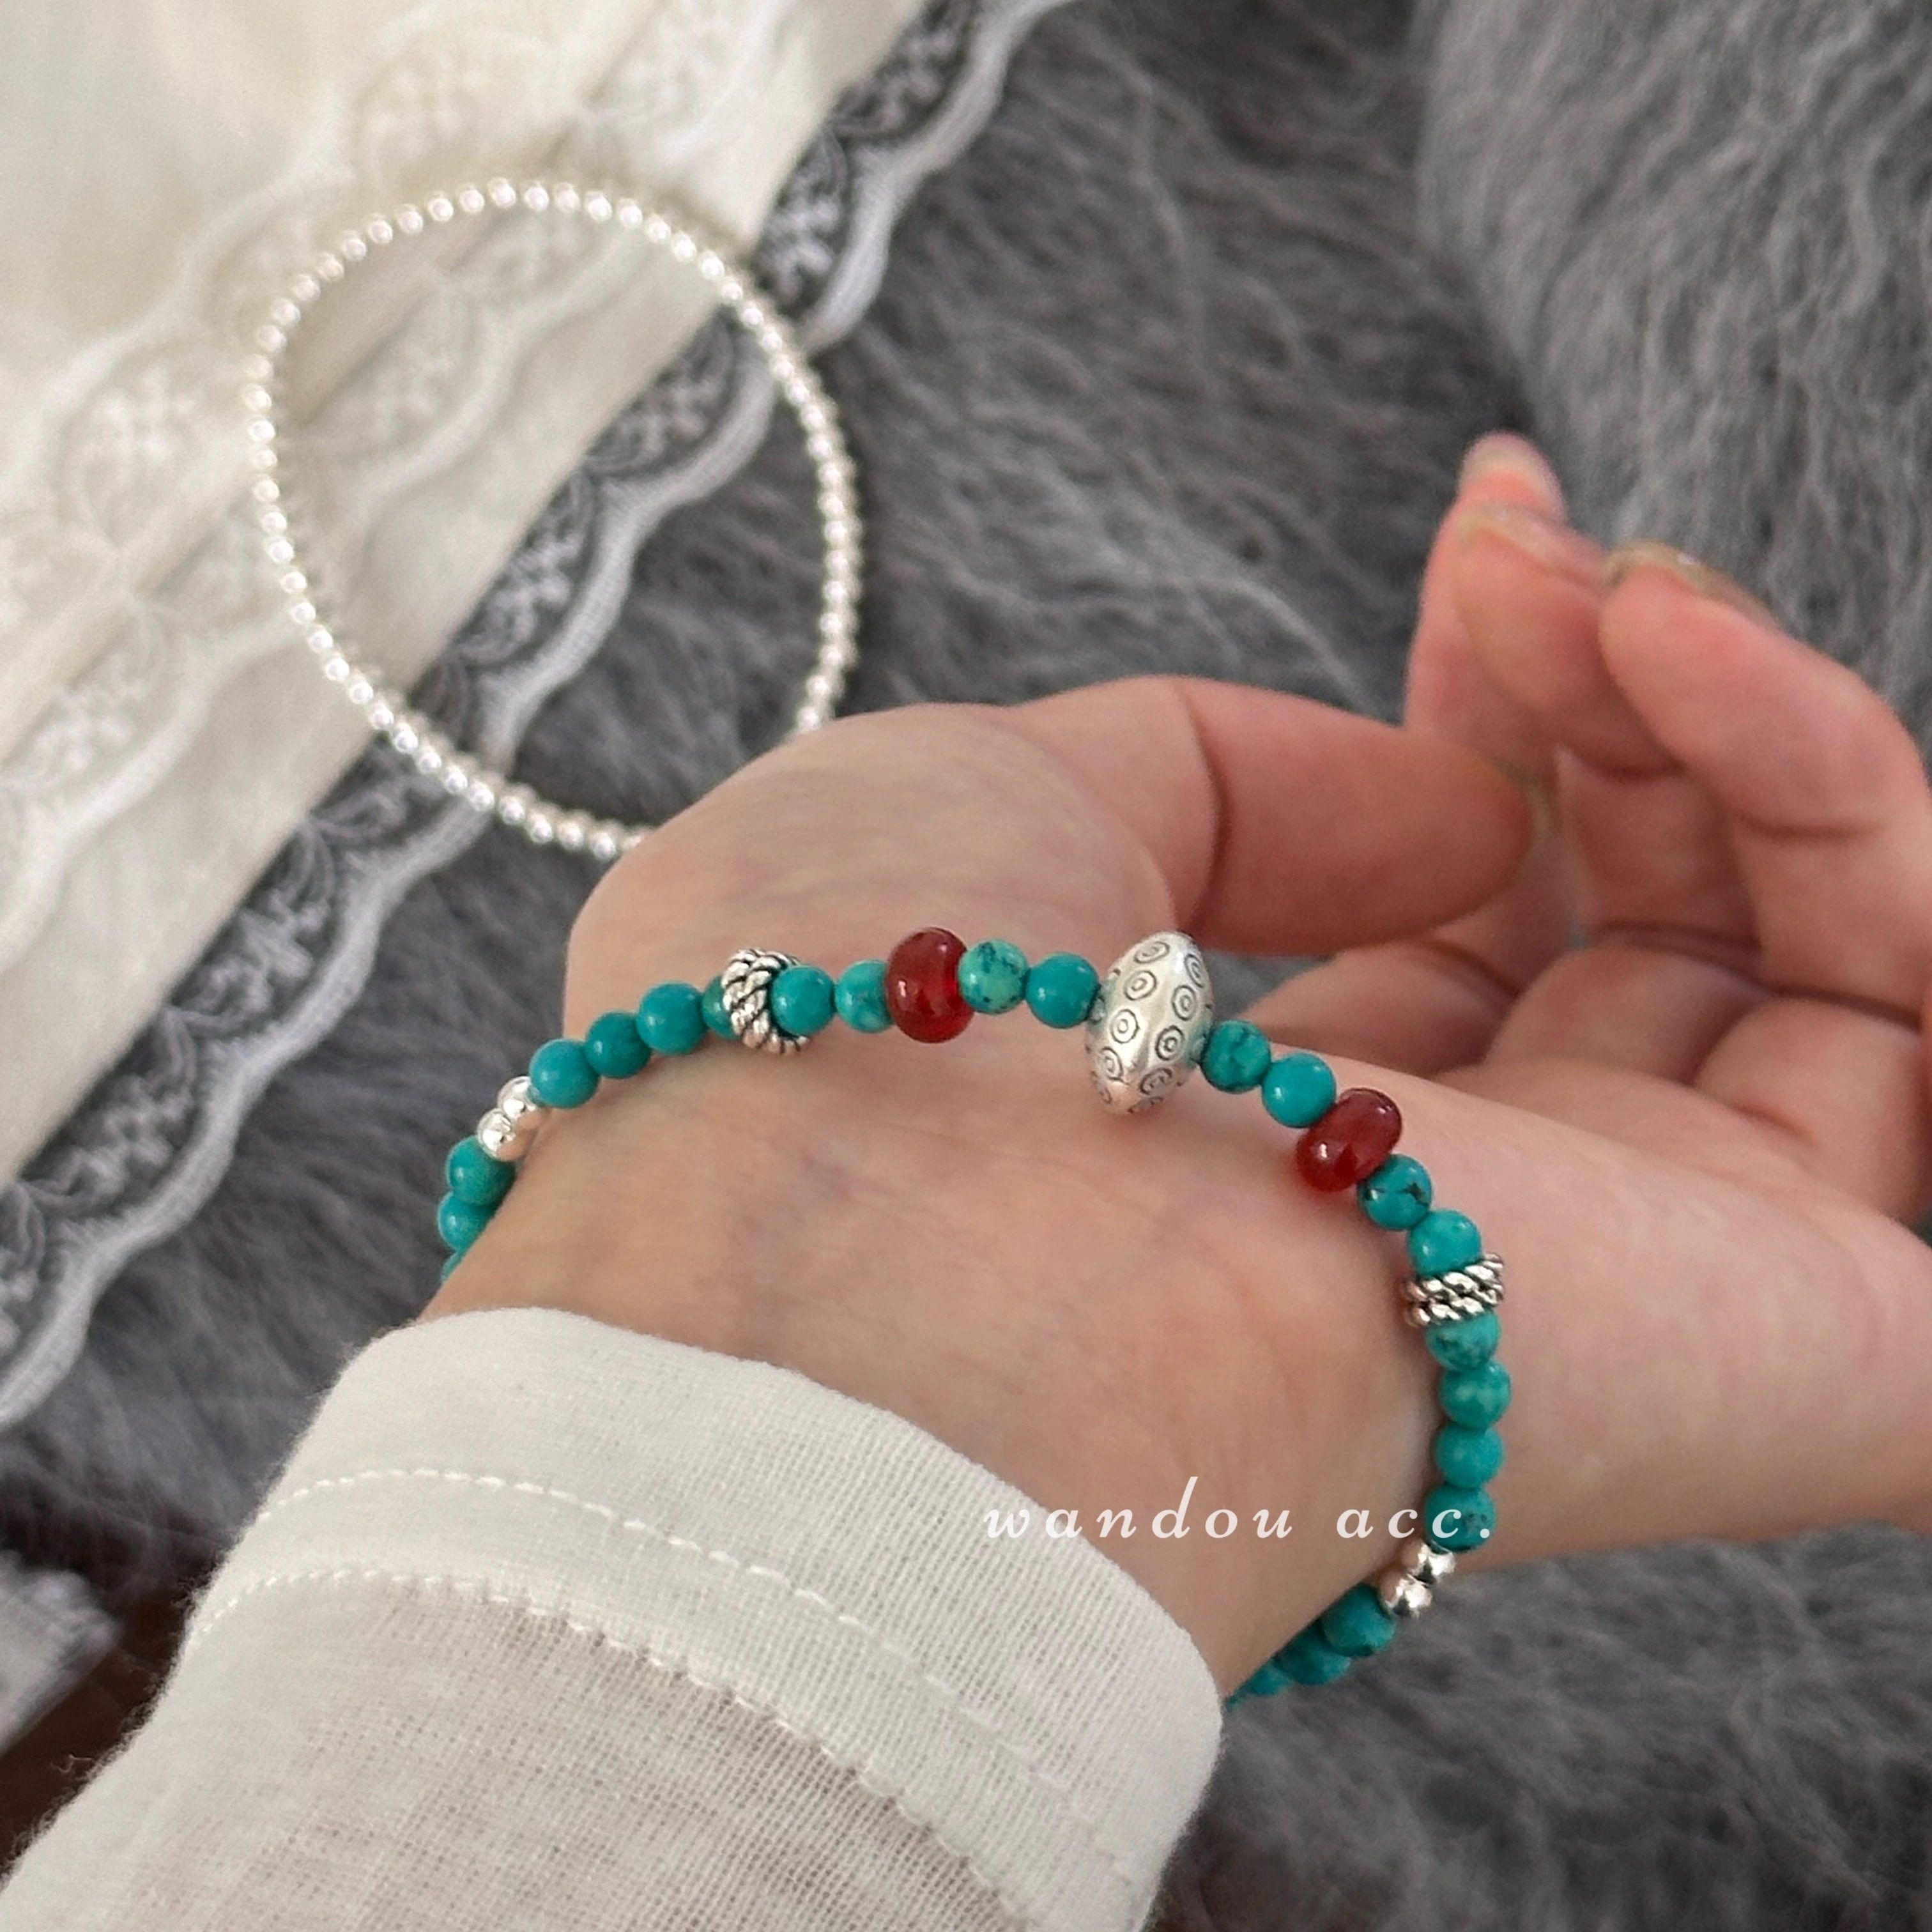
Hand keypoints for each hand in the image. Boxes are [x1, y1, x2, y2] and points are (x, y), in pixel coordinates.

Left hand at [433, 438, 1931, 1689]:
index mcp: (1290, 1137)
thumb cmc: (862, 1047)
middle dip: (1609, 694)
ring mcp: (1656, 1290)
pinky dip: (1859, 819)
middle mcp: (1478, 1223)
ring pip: (1827, 970)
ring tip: (1613, 594)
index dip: (1511, 713)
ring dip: (1736, 725)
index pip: (1479, 914)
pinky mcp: (1806, 1352)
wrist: (869, 1297)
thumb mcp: (1014, 822)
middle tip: (1528, 556)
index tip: (1485, 537)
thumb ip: (1237, 783)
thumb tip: (1464, 802)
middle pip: (1656, 925)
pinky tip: (1711, 668)